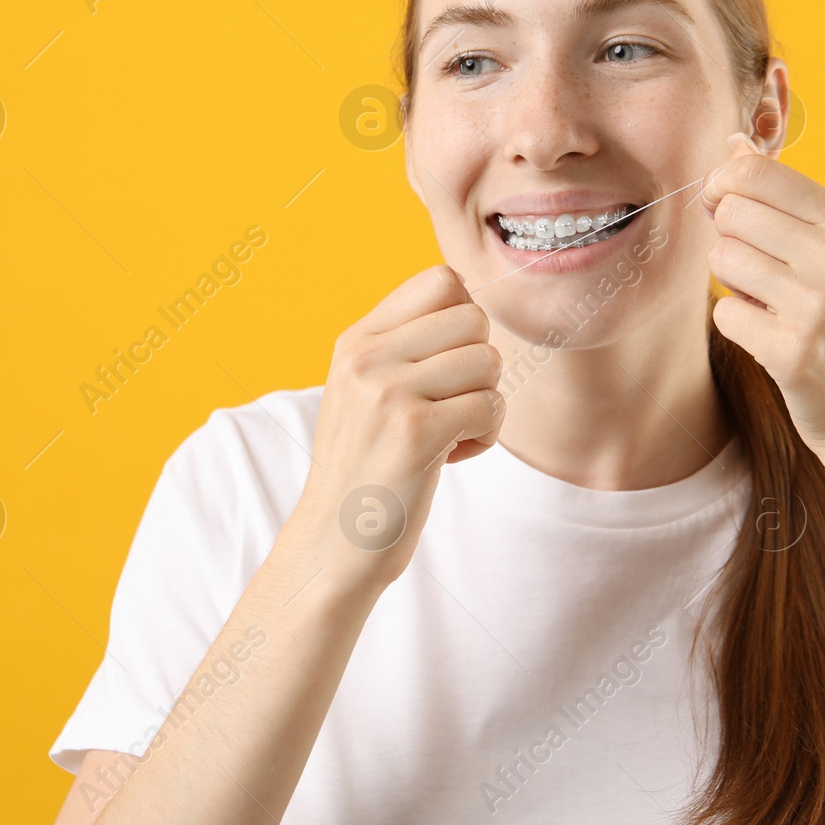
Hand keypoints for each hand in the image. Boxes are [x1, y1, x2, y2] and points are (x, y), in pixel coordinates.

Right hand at [298, 265, 503, 588]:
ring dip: (484, 403)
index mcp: (357, 340)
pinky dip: (484, 436)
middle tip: (451, 404)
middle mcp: (367, 357)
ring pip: (488, 361)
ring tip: (449, 433)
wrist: (333, 543)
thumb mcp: (365, 390)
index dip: (464, 320)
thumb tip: (466, 294)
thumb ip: (404, 344)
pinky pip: (491, 405)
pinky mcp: (416, 431)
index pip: (441, 280)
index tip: (448, 365)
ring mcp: (388, 392)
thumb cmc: (366, 467)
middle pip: (474, 318)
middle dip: (479, 365)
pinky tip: (450, 457)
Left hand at [701, 134, 824, 456]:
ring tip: (768, 302)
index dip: (722, 185)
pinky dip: (738, 325)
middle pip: (731, 212)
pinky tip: (770, 337)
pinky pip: (724, 313)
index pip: (754, 172)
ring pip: (722, 260)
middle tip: (755, 268)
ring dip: (732, 283)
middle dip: (728, 238)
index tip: (724, 206)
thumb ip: (785, 198)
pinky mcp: (791, 351)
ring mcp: (815, 305)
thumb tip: (733, 145)